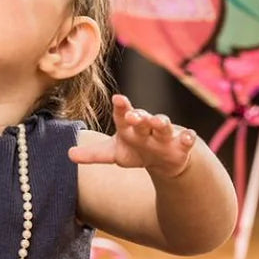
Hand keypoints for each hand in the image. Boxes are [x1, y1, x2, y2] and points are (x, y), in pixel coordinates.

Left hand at [68, 94, 196, 178]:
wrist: (164, 159)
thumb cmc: (136, 150)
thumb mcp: (114, 154)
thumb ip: (93, 154)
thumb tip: (69, 154)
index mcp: (129, 127)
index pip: (123, 114)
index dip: (121, 107)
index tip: (117, 99)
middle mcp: (147, 127)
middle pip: (143, 119)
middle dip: (139, 116)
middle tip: (133, 115)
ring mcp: (165, 135)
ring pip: (164, 125)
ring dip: (162, 122)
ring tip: (158, 121)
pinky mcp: (182, 146)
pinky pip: (187, 140)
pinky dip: (189, 138)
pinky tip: (189, 137)